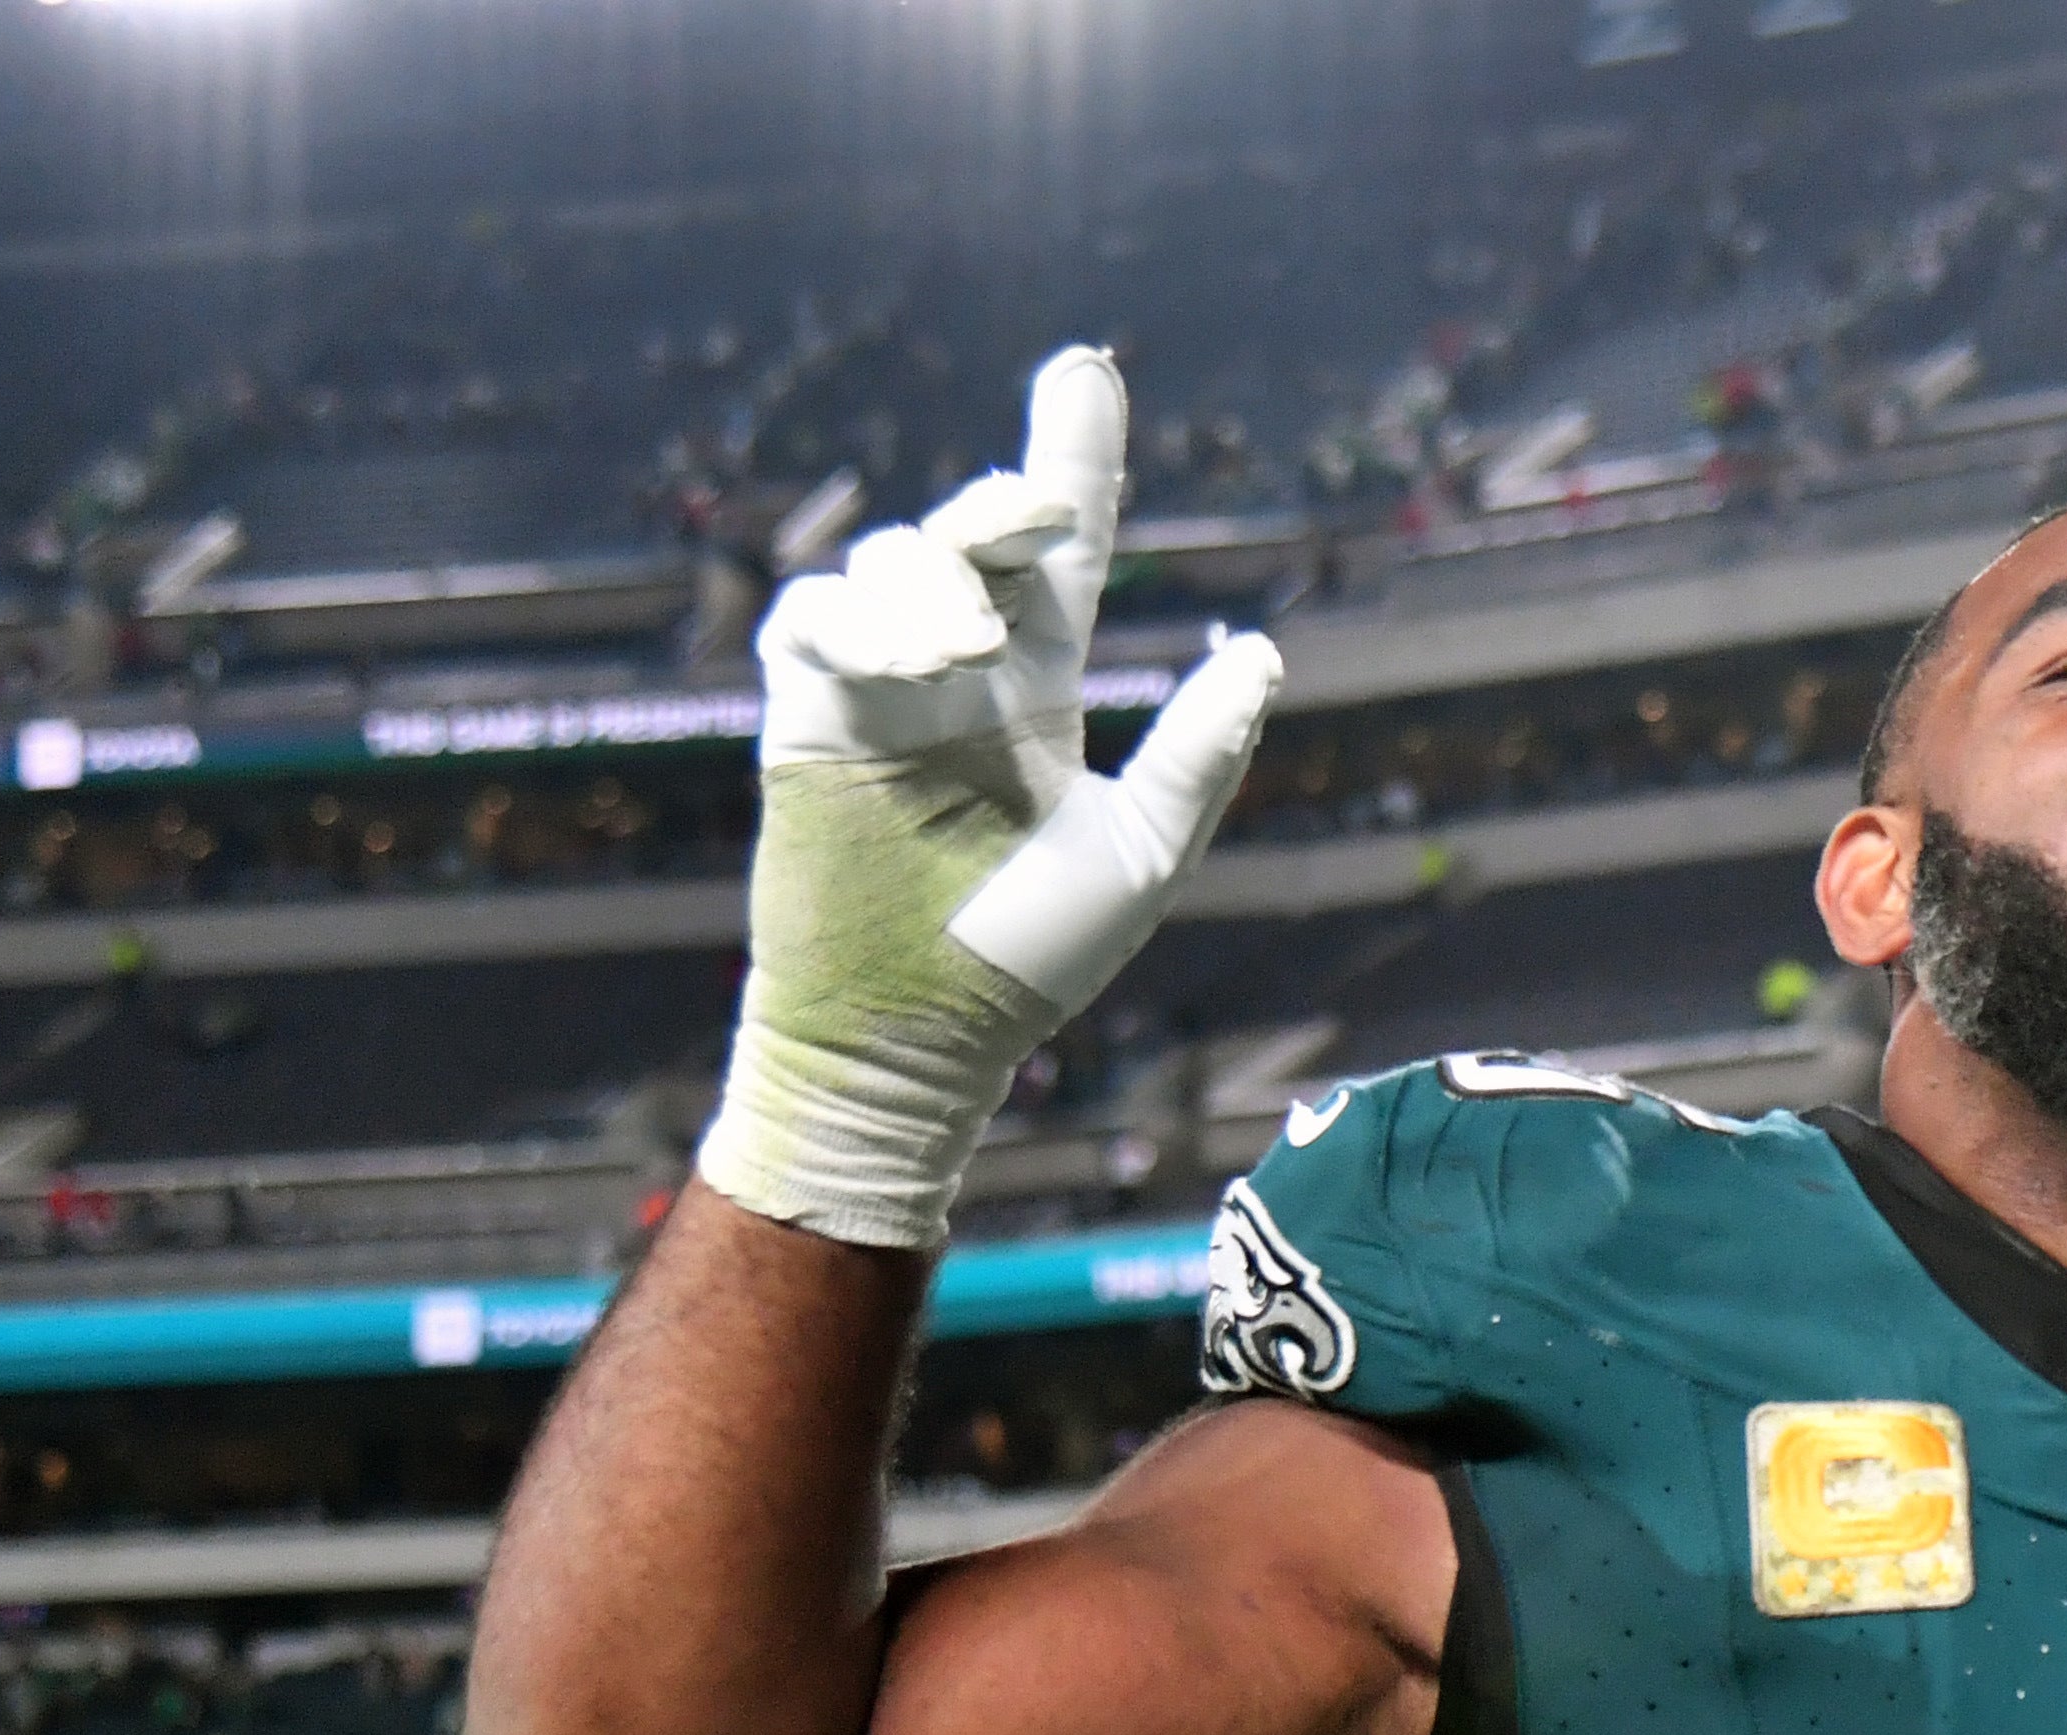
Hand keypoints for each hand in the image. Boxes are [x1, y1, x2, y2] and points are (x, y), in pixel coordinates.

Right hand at [699, 346, 1286, 1250]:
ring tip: (972, 652)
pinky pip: (814, 617)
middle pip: (974, 530)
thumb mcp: (1144, 852)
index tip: (1084, 370)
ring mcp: (876, 684)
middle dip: (1006, 499)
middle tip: (1042, 516)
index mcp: (1038, 685)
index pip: (1059, 550)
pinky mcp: (805, 712)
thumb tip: (1260, 652)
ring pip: (895, 560)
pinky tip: (913, 661)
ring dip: (938, 581)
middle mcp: (957, 667)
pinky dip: (861, 617)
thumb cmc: (1035, 956)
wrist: (920, 1032)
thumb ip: (1201, 754)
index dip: (1071, 454)